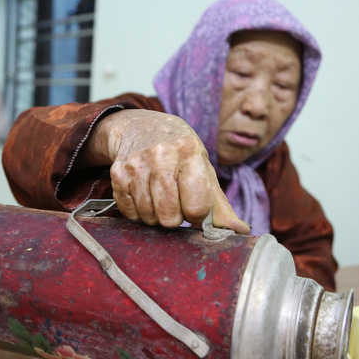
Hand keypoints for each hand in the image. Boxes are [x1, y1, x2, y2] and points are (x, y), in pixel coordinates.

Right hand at [84, 110, 249, 233]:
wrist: (141, 127)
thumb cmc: (180, 153)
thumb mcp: (203, 170)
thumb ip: (220, 205)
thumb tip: (240, 231)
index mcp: (190, 153)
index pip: (197, 205)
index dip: (197, 212)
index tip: (194, 204)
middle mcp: (162, 156)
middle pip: (170, 216)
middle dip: (174, 217)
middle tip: (174, 201)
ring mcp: (137, 164)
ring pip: (149, 217)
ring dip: (156, 215)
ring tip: (159, 196)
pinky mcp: (118, 173)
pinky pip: (130, 212)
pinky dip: (138, 212)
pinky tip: (143, 194)